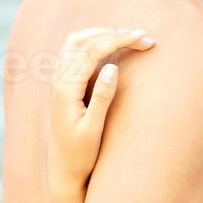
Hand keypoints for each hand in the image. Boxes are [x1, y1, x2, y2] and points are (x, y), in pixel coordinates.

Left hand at [48, 26, 155, 202]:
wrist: (62, 168)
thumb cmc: (79, 154)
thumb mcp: (93, 130)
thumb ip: (102, 98)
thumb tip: (112, 67)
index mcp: (66, 89)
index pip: (92, 51)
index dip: (119, 40)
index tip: (144, 39)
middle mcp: (58, 80)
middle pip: (84, 40)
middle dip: (114, 33)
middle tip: (143, 37)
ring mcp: (59, 79)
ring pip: (76, 41)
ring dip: (102, 33)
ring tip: (128, 37)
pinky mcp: (63, 83)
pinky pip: (74, 51)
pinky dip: (93, 41)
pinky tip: (110, 46)